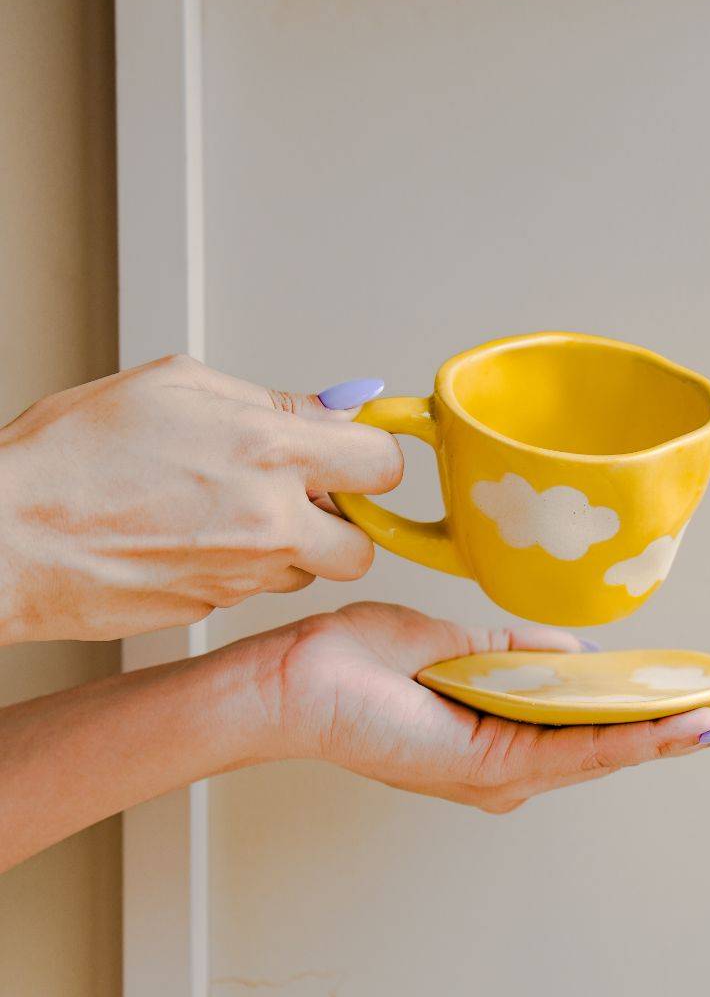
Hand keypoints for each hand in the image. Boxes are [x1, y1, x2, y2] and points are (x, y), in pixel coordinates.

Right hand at [0, 356, 401, 640]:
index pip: (384, 466)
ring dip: (290, 547)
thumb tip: (330, 412)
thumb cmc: (71, 455)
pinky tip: (194, 539)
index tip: (357, 456)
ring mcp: (244, 576)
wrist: (5, 535)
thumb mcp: (174, 386)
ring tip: (228, 512)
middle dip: (342, 521)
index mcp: (270, 451)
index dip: (373, 460)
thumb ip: (270, 402)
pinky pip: (256, 592)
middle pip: (364, 545)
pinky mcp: (215, 610)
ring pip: (308, 571)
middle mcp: (270, 522)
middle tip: (301, 494)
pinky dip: (243, 570)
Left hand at [257, 602, 709, 812]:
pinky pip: (577, 751)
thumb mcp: (464, 647)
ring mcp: (509, 770)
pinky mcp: (492, 767)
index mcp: (513, 731)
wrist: (303, 680)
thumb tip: (582, 653)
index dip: (671, 708)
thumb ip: (526, 655)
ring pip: (615, 751)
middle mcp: (518, 762)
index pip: (610, 718)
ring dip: (686, 736)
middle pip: (627, 742)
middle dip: (703, 729)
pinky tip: (683, 730)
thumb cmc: (367, 663)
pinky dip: (635, 741)